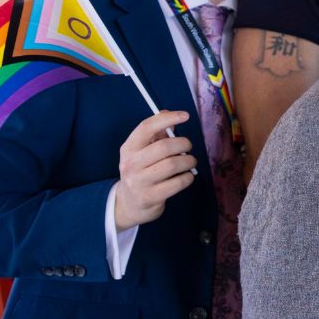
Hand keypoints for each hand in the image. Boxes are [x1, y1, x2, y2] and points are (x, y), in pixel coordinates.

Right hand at [114, 111, 196, 231]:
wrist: (129, 204)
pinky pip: (177, 183)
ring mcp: (139, 182)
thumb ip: (156, 134)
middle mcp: (130, 164)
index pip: (146, 128)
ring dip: (188, 161)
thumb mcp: (142, 152)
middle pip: (164, 147)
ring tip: (190, 162)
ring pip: (172, 165)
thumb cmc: (141, 171)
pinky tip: (186, 176)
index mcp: (128, 148)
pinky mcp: (150, 197)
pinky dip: (188, 177)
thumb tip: (168, 114)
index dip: (167, 119)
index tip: (185, 115)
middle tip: (188, 147)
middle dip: (183, 143)